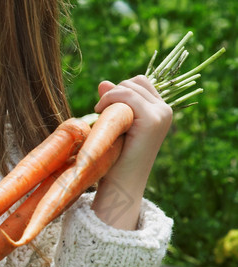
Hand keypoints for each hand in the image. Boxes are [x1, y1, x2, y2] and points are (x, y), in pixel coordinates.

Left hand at [92, 75, 172, 229]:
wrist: (121, 185)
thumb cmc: (116, 158)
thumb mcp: (116, 123)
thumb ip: (113, 102)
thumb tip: (103, 82)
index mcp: (160, 110)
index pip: (139, 82)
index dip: (119, 90)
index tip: (103, 108)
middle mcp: (165, 110)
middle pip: (134, 81)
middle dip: (113, 94)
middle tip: (101, 115)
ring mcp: (161, 114)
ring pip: (129, 87)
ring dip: (109, 98)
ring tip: (101, 117)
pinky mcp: (152, 120)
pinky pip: (126, 96)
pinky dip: (110, 100)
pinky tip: (100, 114)